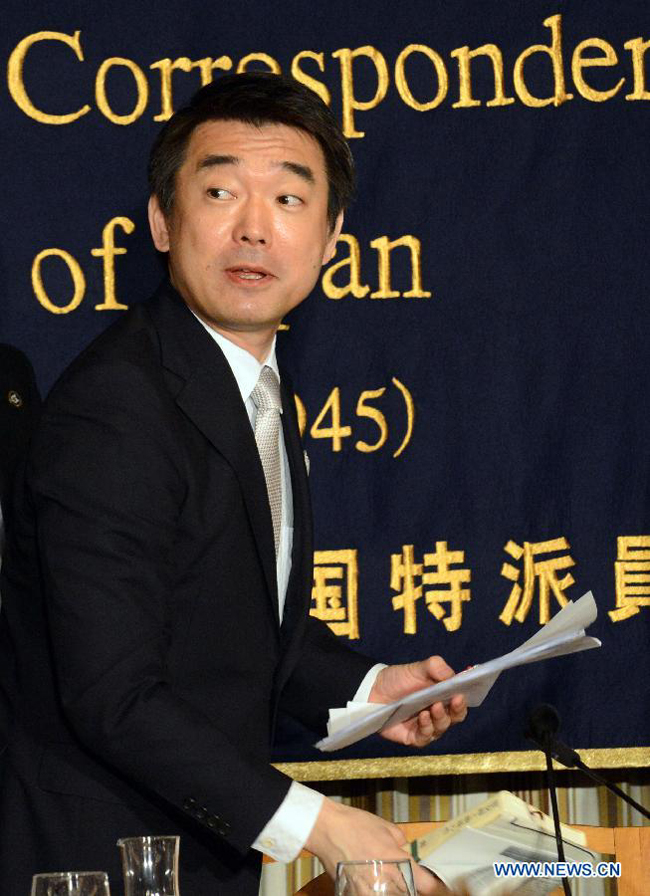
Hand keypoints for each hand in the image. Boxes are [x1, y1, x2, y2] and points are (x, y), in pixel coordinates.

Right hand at [305, 799, 444, 894]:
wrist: (326, 829)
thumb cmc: (355, 825)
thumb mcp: (387, 827)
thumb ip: (401, 842)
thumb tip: (405, 850)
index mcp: (398, 862)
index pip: (427, 885)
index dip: (431, 885)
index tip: (431, 884)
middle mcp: (386, 880)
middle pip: (408, 895)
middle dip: (409, 887)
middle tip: (403, 877)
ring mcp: (369, 890)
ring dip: (390, 889)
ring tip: (382, 876)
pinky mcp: (354, 894)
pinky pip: (370, 895)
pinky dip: (372, 891)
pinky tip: (368, 880)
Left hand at [368, 656, 467, 746]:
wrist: (373, 690)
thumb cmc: (399, 679)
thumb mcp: (417, 668)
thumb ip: (435, 667)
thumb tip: (452, 674)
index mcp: (443, 697)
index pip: (460, 701)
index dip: (465, 698)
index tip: (463, 692)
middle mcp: (438, 714)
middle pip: (456, 717)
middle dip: (457, 710)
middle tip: (454, 700)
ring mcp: (427, 727)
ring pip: (442, 727)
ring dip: (441, 718)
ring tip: (434, 706)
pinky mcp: (413, 737)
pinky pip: (425, 738)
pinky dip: (427, 728)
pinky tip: (423, 717)